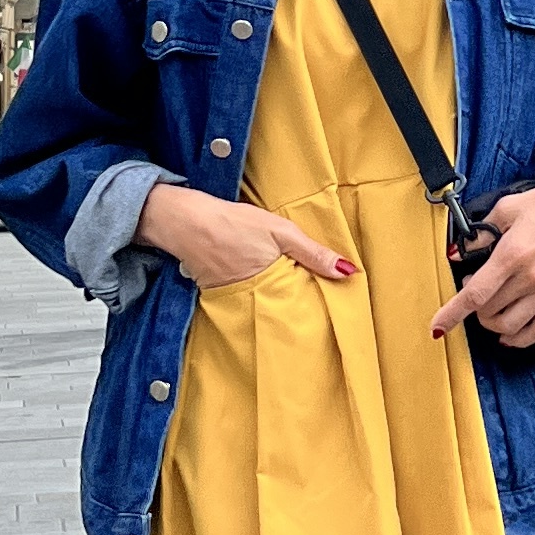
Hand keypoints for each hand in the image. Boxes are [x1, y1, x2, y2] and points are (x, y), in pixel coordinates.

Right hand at [135, 184, 353, 290]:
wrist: (185, 222)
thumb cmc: (234, 223)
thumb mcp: (280, 231)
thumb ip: (313, 253)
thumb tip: (349, 272)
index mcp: (273, 284)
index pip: (304, 305)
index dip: (317, 306)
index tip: (334, 310)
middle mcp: (254, 299)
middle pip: (284, 310)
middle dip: (299, 310)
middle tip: (317, 311)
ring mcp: (236, 299)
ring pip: (265, 307)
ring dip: (277, 304)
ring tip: (295, 303)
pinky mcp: (220, 295)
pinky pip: (245, 302)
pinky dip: (254, 297)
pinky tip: (263, 292)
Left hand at [431, 170, 534, 348]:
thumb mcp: (508, 208)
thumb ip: (480, 234)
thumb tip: (458, 252)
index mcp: (513, 254)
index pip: (475, 294)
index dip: (452, 313)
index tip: (438, 325)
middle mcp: (532, 277)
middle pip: (489, 311)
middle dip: (473, 307)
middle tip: (474, 291)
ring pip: (510, 326)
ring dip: (492, 324)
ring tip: (490, 311)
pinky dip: (520, 339)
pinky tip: (509, 336)